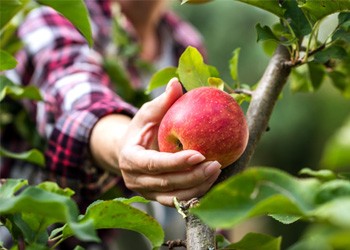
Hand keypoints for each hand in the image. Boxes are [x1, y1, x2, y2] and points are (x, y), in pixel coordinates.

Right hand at [118, 78, 221, 205]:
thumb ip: (162, 102)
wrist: (129, 151)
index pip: (153, 164)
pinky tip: (212, 182)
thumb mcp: (147, 114)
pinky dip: (195, 194)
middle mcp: (135, 180)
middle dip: (193, 176)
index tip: (199, 154)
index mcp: (130, 159)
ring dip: (198, 186)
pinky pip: (178, 200)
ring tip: (217, 171)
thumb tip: (177, 83)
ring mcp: (146, 192)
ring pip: (174, 196)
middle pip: (167, 183)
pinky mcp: (157, 198)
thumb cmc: (141, 129)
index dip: (176, 162)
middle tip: (216, 164)